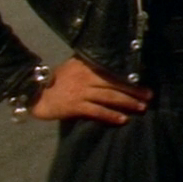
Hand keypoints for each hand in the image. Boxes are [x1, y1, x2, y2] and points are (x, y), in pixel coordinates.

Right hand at [29, 56, 150, 123]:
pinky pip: (97, 111)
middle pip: (115, 84)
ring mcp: (81, 92)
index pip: (112, 71)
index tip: (143, 80)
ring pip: (110, 97)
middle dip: (134, 90)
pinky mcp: (75, 106)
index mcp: (86, 66)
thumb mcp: (71, 66)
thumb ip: (88, 65)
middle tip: (149, 96)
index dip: (128, 76)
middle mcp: (86, 78)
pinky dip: (111, 115)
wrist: (34, 93)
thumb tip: (108, 62)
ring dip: (128, 103)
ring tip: (141, 107)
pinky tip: (123, 120)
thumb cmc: (54, 80)